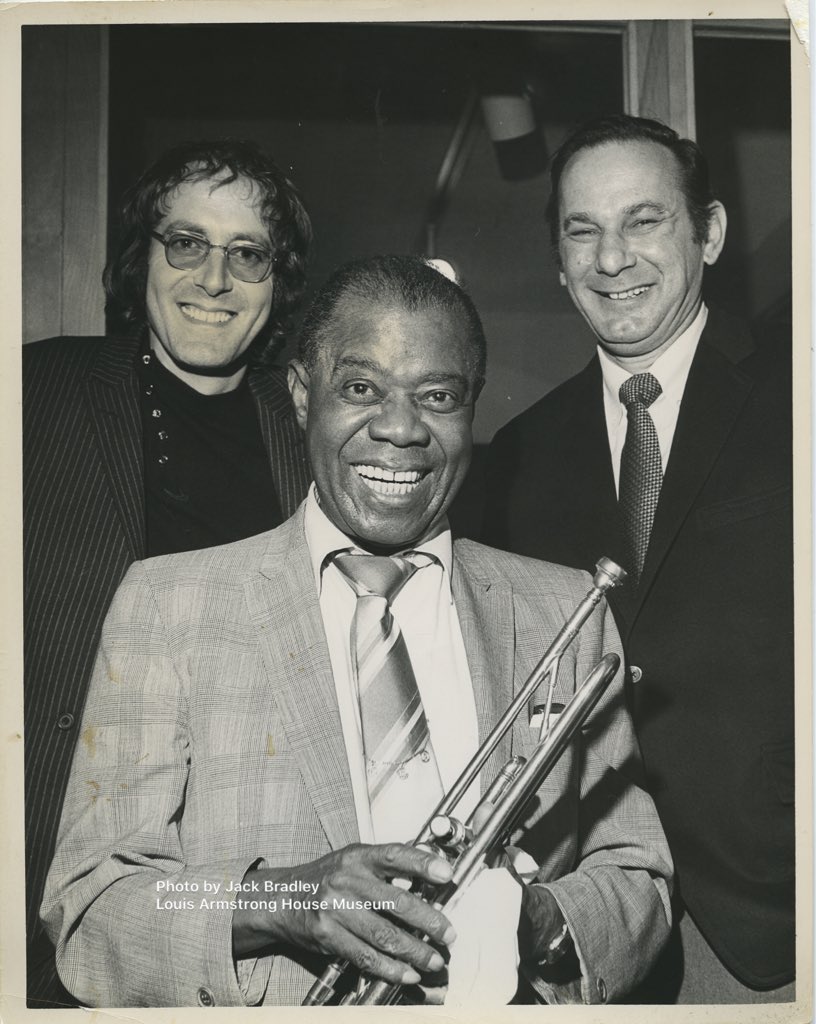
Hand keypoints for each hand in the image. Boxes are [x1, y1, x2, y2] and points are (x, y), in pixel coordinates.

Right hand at [232, 843, 455, 985]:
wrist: (284, 898)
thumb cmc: (327, 876)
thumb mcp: (353, 858)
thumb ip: (386, 865)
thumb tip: (430, 869)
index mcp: (357, 857)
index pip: (394, 856)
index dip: (422, 863)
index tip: (447, 874)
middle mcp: (347, 881)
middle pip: (396, 902)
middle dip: (429, 921)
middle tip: (448, 933)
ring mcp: (336, 910)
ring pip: (384, 935)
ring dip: (414, 951)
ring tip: (433, 960)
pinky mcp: (328, 936)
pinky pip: (365, 956)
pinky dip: (389, 968)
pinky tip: (406, 973)